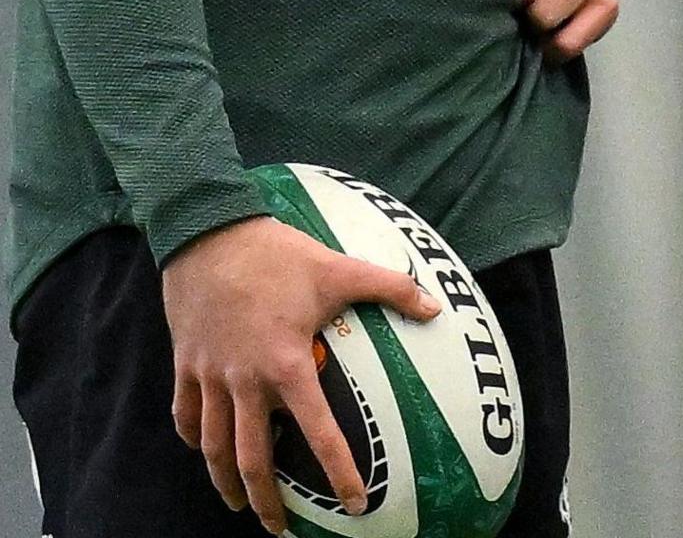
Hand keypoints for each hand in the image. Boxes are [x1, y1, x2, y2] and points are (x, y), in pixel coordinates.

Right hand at [164, 214, 439, 530]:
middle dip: (265, 501)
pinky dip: (193, 439)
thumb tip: (438, 307)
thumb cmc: (280, 254)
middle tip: (280, 528)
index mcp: (287, 365)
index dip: (338, 471)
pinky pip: (184, 415)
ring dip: (225, 481)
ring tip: (240, 504)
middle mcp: (244, 380)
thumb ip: (393, 289)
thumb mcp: (342, 268)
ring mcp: (208, 376)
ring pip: (210, 447)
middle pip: (250, 459)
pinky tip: (204, 452)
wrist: (208, 234)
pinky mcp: (185, 365)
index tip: (356, 502)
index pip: (318, 432)